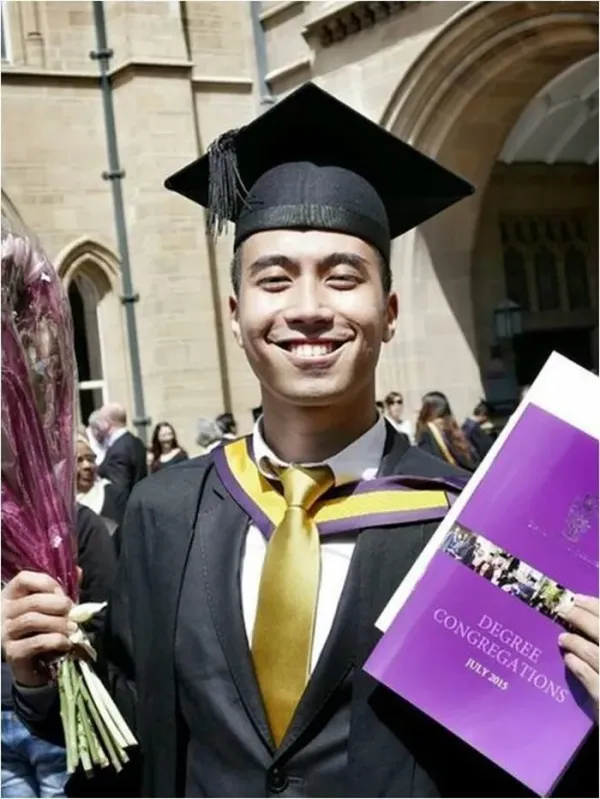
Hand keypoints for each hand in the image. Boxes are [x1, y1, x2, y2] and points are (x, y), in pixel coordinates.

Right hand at [2, 571, 73, 687]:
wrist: (31, 665)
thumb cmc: (40, 629)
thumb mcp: (50, 607)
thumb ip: (61, 590)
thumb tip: (79, 571)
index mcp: (11, 595)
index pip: (24, 579)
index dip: (47, 583)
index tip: (63, 594)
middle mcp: (3, 612)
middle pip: (32, 601)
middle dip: (59, 605)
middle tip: (73, 613)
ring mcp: (5, 633)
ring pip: (32, 620)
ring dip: (58, 623)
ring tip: (73, 628)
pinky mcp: (12, 654)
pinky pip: (36, 643)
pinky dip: (55, 641)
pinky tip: (66, 643)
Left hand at [558, 595, 598, 719]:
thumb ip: (598, 635)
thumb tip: (588, 609)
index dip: (595, 606)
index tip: (577, 598)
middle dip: (581, 618)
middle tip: (562, 610)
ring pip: (596, 655)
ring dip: (576, 642)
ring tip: (562, 638)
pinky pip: (591, 679)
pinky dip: (578, 667)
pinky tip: (569, 659)